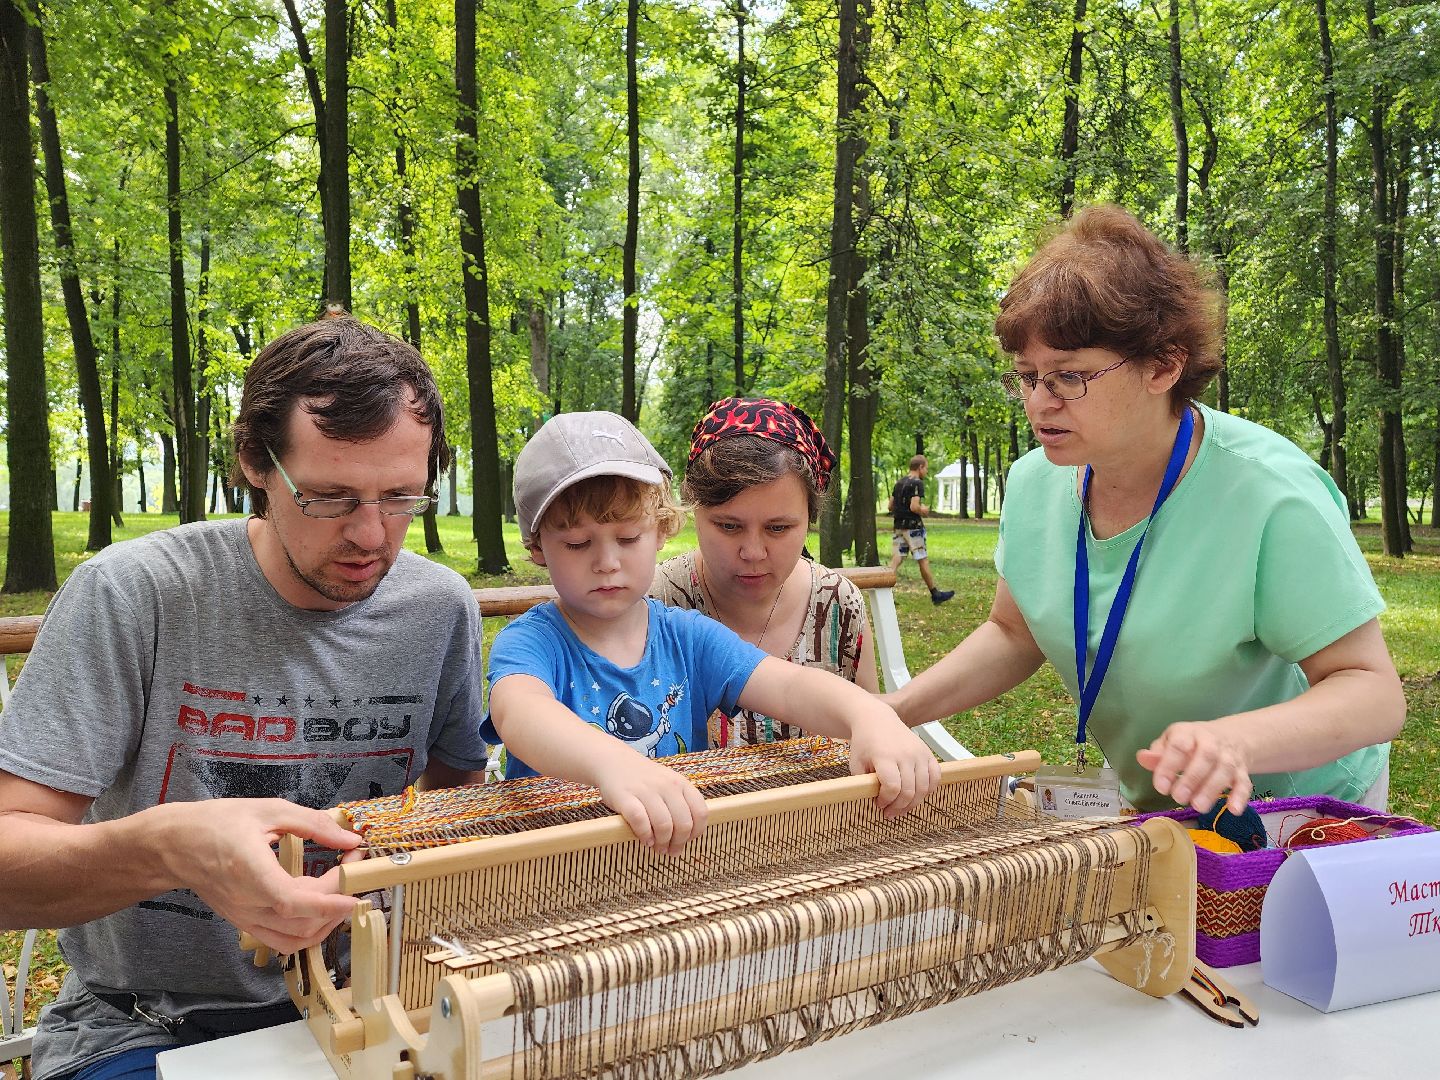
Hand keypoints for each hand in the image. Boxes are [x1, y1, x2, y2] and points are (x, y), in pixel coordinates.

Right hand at [158, 798, 361, 953]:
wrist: (175, 845)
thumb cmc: (217, 823)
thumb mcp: (269, 810)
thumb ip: (313, 824)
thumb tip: (349, 838)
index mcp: (251, 873)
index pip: (294, 902)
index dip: (328, 903)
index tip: (354, 889)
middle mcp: (248, 903)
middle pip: (301, 922)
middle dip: (337, 900)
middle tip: (353, 868)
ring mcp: (245, 918)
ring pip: (294, 940)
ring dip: (326, 923)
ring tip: (342, 892)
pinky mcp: (245, 923)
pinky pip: (281, 941)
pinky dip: (307, 932)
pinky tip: (320, 909)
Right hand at [597, 755, 707, 855]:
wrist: (613, 761)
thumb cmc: (644, 780)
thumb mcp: (669, 785)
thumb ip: (680, 805)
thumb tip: (686, 838)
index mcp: (681, 783)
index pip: (700, 813)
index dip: (696, 832)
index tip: (687, 840)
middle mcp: (667, 785)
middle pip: (683, 823)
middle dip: (678, 843)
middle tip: (671, 851)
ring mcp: (646, 790)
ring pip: (664, 825)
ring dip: (662, 843)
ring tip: (658, 848)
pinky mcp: (625, 797)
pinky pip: (640, 821)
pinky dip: (645, 835)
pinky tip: (645, 840)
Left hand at [846, 702, 940, 817]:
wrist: (876, 719)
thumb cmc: (864, 743)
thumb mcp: (857, 764)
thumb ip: (865, 784)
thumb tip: (878, 804)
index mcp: (885, 757)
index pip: (892, 787)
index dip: (886, 801)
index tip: (878, 804)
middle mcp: (905, 754)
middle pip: (909, 790)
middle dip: (899, 807)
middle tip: (889, 812)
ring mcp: (919, 753)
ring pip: (924, 787)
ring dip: (913, 803)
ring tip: (902, 808)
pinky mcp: (928, 753)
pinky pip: (935, 776)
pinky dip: (929, 790)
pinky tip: (917, 796)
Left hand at [1137, 721, 1251, 813]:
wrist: (1230, 737)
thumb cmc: (1191, 744)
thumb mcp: (1171, 742)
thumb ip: (1158, 753)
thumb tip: (1142, 758)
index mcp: (1188, 733)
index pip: (1178, 745)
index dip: (1169, 765)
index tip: (1161, 787)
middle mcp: (1210, 742)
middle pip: (1205, 757)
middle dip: (1192, 778)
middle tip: (1179, 798)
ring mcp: (1229, 756)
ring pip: (1225, 770)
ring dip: (1212, 789)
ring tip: (1199, 807)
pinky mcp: (1243, 770)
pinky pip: (1244, 782)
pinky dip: (1241, 796)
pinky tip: (1233, 809)